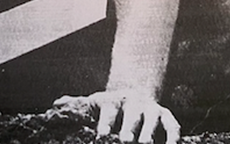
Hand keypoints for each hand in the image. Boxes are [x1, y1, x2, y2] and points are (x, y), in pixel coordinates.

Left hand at [53, 91, 179, 143]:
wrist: (134, 91)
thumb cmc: (109, 107)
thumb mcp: (93, 104)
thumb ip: (76, 105)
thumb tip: (56, 104)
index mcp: (113, 101)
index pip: (109, 110)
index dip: (106, 123)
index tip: (101, 136)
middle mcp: (133, 103)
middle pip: (132, 114)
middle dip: (129, 128)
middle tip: (124, 141)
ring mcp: (150, 109)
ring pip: (152, 119)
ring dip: (149, 132)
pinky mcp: (165, 115)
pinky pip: (172, 125)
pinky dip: (174, 135)